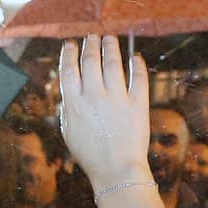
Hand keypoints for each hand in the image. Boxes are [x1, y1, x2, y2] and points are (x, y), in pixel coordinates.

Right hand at [57, 35, 151, 191]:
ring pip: (113, 64)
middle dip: (90, 45)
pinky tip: (135, 58)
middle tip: (92, 37)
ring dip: (111, 48)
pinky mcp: (138, 104)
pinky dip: (137, 65)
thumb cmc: (90, 155)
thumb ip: (68, 110)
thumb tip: (69, 92)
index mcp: (74, 104)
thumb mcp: (69, 133)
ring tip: (110, 39)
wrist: (115, 169)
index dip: (69, 54)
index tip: (70, 44)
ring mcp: (117, 99)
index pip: (69, 70)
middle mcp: (94, 97)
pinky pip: (139, 78)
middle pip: (91, 62)